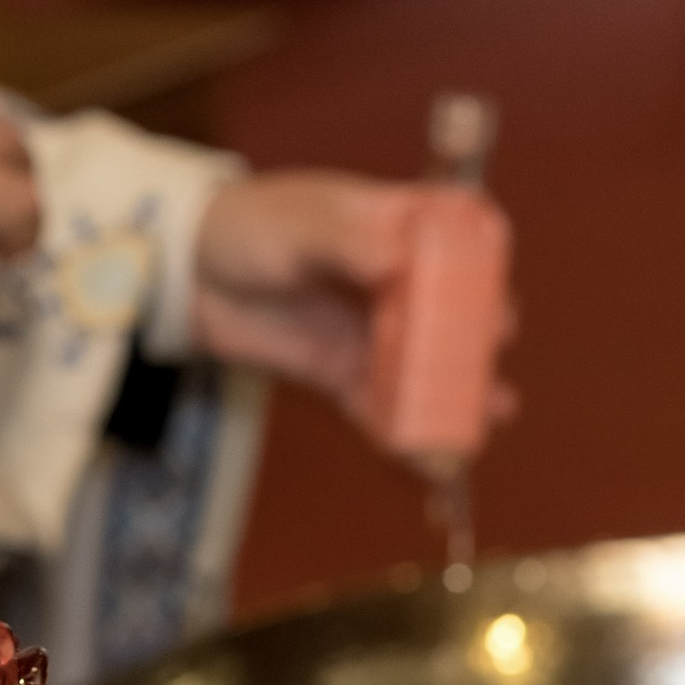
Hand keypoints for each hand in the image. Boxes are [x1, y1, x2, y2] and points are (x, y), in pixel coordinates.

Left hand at [193, 171, 509, 426]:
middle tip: (490, 346)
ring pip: (428, 364)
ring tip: (492, 413)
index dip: (485, 264)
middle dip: (480, 333)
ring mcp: (374, 331)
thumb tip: (393, 261)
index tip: (496, 286)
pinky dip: (405, 432)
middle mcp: (398, 282)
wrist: (188, 276)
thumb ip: (345, 243)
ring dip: (460, 391)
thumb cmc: (249, 228)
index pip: (460, 240)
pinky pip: (382, 406)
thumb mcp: (298, 226)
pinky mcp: (344, 373)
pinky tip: (431, 458)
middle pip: (455, 310)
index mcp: (398, 227)